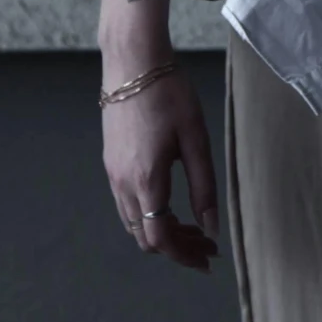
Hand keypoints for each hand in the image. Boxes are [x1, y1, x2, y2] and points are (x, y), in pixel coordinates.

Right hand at [101, 64, 220, 272]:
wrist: (132, 62)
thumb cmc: (169, 94)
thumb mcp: (195, 138)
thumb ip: (203, 186)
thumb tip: (211, 227)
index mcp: (146, 180)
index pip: (161, 238)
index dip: (184, 255)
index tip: (208, 259)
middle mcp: (123, 184)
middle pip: (146, 237)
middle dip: (177, 246)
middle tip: (206, 242)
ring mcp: (112, 174)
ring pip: (134, 223)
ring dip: (162, 231)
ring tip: (193, 224)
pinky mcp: (110, 162)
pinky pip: (126, 204)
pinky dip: (149, 214)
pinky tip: (171, 202)